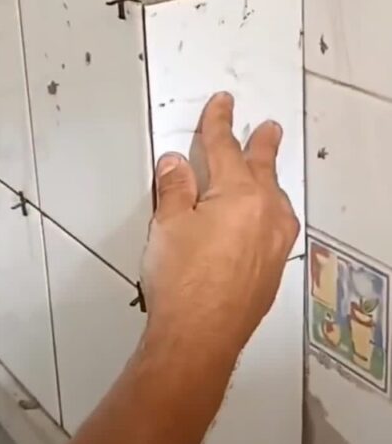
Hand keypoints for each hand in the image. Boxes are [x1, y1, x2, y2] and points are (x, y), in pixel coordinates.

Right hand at [141, 92, 298, 357]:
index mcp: (241, 194)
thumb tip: (176, 165)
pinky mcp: (272, 268)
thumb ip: (175, 188)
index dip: (219, 123)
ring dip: (268, 179)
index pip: (225, 148)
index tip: (221, 105)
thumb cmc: (183, 284)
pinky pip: (276, 225)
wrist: (198, 337)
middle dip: (260, 145)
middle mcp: (266, 215)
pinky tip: (261, 217)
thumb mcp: (168, 224)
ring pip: (274, 198)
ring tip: (264, 170)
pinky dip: (268, 210)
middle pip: (262, 168)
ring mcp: (274, 243)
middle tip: (267, 128)